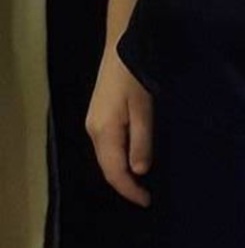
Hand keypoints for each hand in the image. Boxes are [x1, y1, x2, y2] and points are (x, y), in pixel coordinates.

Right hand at [86, 55, 152, 206]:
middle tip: (147, 196)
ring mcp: (93, 123)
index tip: (147, 201)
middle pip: (106, 167)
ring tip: (141, 183)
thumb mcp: (144, 108)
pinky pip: (106, 146)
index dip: (129, 190)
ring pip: (105, 157)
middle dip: (125, 185)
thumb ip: (141, 140)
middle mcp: (93, 130)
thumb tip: (139, 171)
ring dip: (121, 173)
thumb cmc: (136, 75)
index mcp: (104, 131)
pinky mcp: (97, 116)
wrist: (121, 45)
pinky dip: (118, 158)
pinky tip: (132, 160)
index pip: (114, 172)